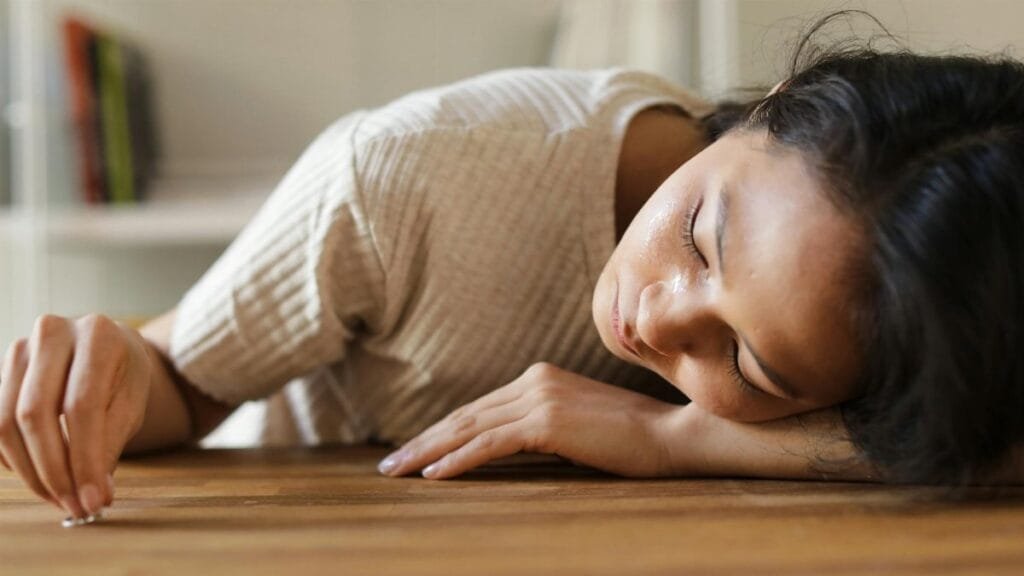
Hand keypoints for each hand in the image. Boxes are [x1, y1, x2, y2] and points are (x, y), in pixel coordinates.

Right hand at [0, 314, 152, 518]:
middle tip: (74, 505)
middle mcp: (52, 333)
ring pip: (5, 422)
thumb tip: (94, 495)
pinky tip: (39, 476)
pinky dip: (13, 459)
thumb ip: (112, 443)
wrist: (104, 347)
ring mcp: (18, 350)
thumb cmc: (122, 376)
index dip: (84, 458)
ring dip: (30, 472)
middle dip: (53, 470)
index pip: (81, 405)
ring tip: (60, 497)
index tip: (92, 499)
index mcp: (97, 335)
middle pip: (35, 413)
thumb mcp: (132, 402)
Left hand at [377, 362, 683, 478]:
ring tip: (397, 472)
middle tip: (389, 465)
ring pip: (469, 428)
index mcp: (538, 377)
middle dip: (423, 441)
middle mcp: (533, 380)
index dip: (441, 431)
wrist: (671, 435)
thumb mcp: (575, 427)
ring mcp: (539, 397)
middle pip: (465, 415)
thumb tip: (502, 449)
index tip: (412, 451)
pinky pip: (490, 444)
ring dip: (428, 451)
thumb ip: (539, 428)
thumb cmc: (629, 439)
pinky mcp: (547, 421)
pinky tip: (434, 476)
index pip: (477, 409)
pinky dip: (458, 460)